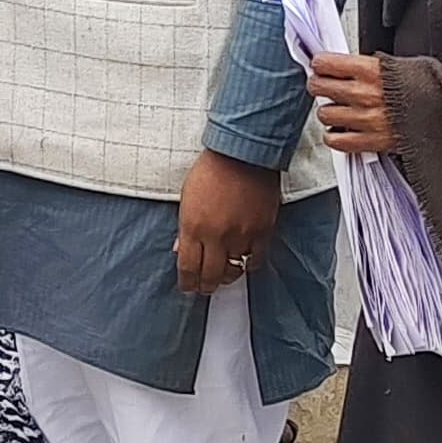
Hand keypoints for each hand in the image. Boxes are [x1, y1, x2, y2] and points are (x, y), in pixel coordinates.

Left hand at [174, 150, 282, 295]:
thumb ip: (184, 227)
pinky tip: (244, 261)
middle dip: (205, 286)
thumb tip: (179, 249)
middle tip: (204, 288)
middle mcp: (215, 235)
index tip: (188, 287)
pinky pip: (255, 259)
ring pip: (234, 271)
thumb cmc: (212, 170)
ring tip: (224, 275)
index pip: (187, 268)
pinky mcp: (262, 231)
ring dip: (227, 276)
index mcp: (192, 226)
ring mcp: (240, 235)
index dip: (187, 283)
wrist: (243, 154)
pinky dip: (248, 263)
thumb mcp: (187, 197)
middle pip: (210, 276)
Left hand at [309, 53, 395, 154]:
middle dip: (319, 85)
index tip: (321, 66)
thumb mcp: (402, 65)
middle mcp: (366, 94)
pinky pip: (337, 141)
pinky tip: (342, 131)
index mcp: (373, 70)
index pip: (326, 63)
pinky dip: (335, 137)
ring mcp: (367, 119)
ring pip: (325, 115)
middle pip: (319, 87)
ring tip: (339, 111)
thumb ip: (373, 67)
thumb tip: (350, 67)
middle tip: (323, 86)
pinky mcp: (373, 141)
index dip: (320, 64)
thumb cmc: (432, 88)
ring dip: (329, 112)